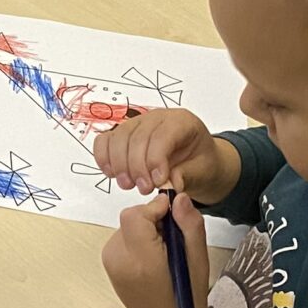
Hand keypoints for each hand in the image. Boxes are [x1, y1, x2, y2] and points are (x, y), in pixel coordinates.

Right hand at [93, 108, 229, 199]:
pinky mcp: (124, 134)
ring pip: (118, 138)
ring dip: (119, 165)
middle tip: (143, 189)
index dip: (155, 160)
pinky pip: (105, 140)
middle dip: (136, 167)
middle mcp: (157, 118)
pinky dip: (104, 157)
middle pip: (136, 137)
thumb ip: (186, 176)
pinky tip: (112, 173)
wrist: (197, 163)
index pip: (161, 135)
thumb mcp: (202, 172)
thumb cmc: (201, 164)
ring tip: (129, 185)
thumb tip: (170, 184)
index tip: (158, 182)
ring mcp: (138, 124)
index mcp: (182, 122)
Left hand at [101, 191, 216, 307]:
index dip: (155, 209)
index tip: (173, 217)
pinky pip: (122, 238)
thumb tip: (178, 198)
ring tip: (163, 253)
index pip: (135, 215)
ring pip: (126, 227)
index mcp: (142, 260)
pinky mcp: (108, 265)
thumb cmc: (186, 297)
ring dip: (145, 231)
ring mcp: (110, 264)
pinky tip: (152, 259)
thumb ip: (190, 225)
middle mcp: (120, 260)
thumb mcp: (198, 260)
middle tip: (172, 240)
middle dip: (152, 221)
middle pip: (130, 218)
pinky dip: (137, 241)